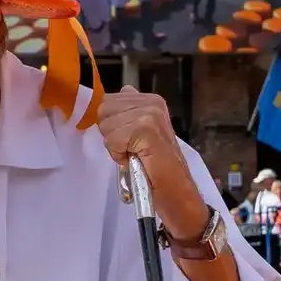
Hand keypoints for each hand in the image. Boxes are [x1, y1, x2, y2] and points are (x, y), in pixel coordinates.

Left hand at [95, 88, 205, 237]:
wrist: (176, 189)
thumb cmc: (156, 166)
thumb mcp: (141, 131)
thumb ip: (130, 111)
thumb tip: (122, 90)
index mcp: (150, 99)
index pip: (107, 101)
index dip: (112, 125)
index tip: (130, 140)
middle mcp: (151, 102)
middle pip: (104, 111)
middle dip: (111, 134)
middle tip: (131, 149)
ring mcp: (150, 114)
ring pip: (106, 125)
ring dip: (115, 146)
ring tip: (134, 154)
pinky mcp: (146, 129)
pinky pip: (113, 139)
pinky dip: (118, 154)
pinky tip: (135, 159)